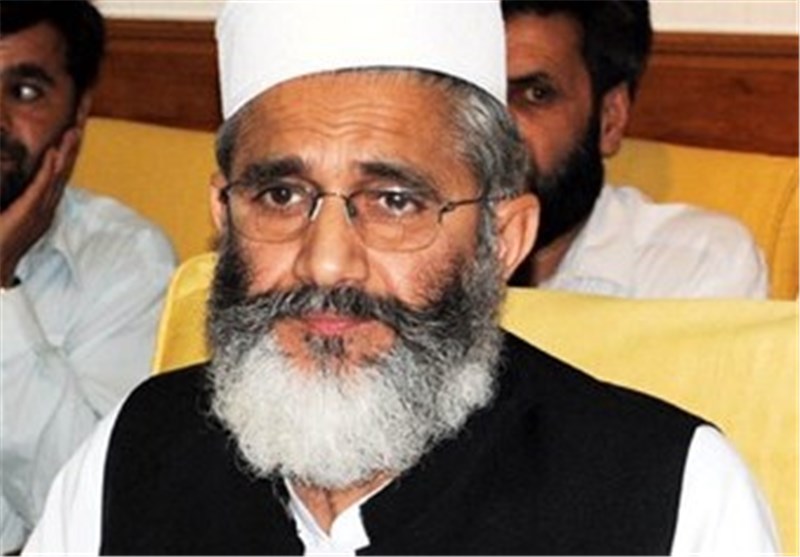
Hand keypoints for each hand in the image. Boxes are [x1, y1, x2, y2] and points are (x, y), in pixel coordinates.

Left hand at [0, 128, 80, 286]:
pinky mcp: (29, 213)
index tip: (75, 128)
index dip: (68, 151)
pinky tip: (53, 154)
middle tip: (82, 122)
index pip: (59, 172)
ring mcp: (41, 210)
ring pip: (58, 176)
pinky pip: (42, 187)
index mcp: (44, 205)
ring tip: (74, 131)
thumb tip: (10, 175)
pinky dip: (49, 170)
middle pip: (65, 170)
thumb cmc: (0, 240)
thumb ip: (18, 198)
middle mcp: (48, 206)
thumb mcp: (10, 212)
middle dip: (73, 146)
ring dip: (66, 153)